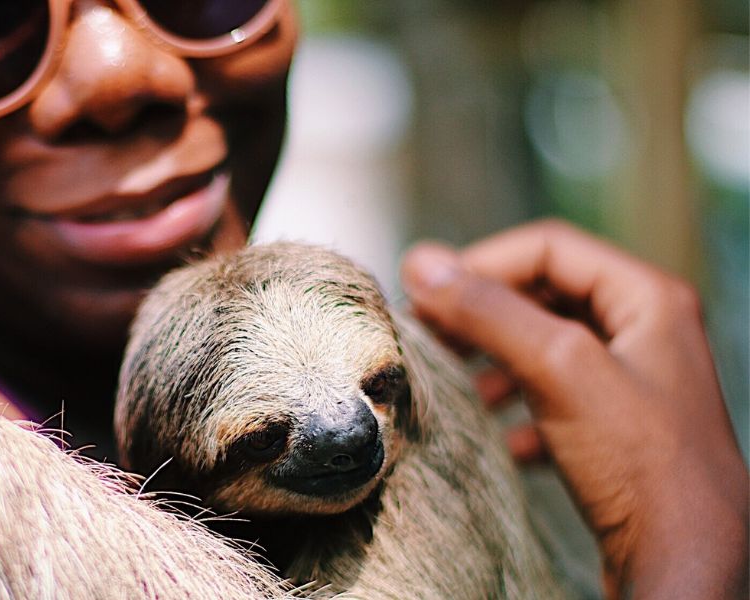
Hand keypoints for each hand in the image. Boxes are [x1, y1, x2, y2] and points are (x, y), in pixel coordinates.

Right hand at [401, 219, 747, 599]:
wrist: (686, 561)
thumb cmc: (643, 464)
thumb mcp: (559, 369)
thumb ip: (490, 311)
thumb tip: (422, 264)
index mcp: (647, 297)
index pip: (547, 248)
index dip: (483, 264)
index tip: (428, 295)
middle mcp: (645, 331)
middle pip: (544, 296)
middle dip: (484, 317)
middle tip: (431, 337)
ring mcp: (633, 383)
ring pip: (545, 349)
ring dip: (496, 365)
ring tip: (464, 391)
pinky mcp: (619, 431)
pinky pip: (555, 400)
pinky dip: (520, 412)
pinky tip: (505, 440)